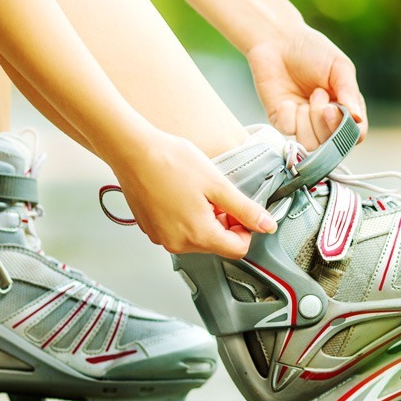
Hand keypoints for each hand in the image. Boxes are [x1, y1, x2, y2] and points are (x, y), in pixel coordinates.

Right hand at [109, 128, 276, 257]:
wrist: (133, 151)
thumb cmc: (171, 162)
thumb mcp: (217, 184)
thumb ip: (245, 209)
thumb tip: (267, 225)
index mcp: (198, 235)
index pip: (237, 249)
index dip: (245, 228)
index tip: (239, 208)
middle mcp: (177, 243)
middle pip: (216, 244)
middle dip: (223, 222)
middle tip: (216, 194)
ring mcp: (160, 237)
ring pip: (197, 237)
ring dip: (204, 218)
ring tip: (196, 192)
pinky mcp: (150, 228)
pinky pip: (177, 230)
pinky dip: (184, 216)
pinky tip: (179, 193)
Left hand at [245, 24, 367, 149]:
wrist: (276, 40)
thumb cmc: (312, 50)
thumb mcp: (339, 66)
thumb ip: (349, 92)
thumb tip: (358, 117)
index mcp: (345, 108)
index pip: (355, 134)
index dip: (346, 130)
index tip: (333, 109)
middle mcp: (325, 120)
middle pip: (331, 144)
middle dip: (324, 122)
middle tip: (318, 93)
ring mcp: (302, 123)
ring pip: (310, 144)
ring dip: (308, 121)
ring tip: (306, 97)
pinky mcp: (281, 121)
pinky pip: (288, 131)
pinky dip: (288, 114)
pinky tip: (285, 100)